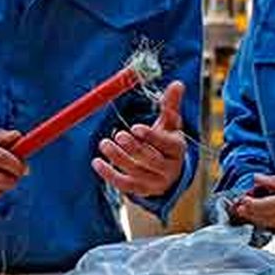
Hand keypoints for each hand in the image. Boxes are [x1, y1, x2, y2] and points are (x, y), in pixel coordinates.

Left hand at [92, 80, 186, 198]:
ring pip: (136, 172)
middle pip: (151, 160)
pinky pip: (124, 185)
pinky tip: (97, 162)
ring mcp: (155, 182)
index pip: (168, 144)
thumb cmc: (166, 142)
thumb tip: (177, 83)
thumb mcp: (170, 124)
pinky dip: (109, 174)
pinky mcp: (141, 190)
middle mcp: (169, 168)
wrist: (168, 173)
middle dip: (134, 148)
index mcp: (177, 149)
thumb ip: (170, 105)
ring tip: (104, 144)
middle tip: (118, 135)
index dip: (152, 136)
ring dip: (118, 158)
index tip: (135, 127)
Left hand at [231, 169, 274, 240]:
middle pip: (266, 217)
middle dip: (250, 212)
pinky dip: (266, 222)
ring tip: (245, 210)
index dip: (252, 204)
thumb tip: (255, 178)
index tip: (243, 199)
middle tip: (238, 206)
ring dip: (255, 218)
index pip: (267, 205)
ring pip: (270, 224)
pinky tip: (259, 216)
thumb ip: (274, 180)